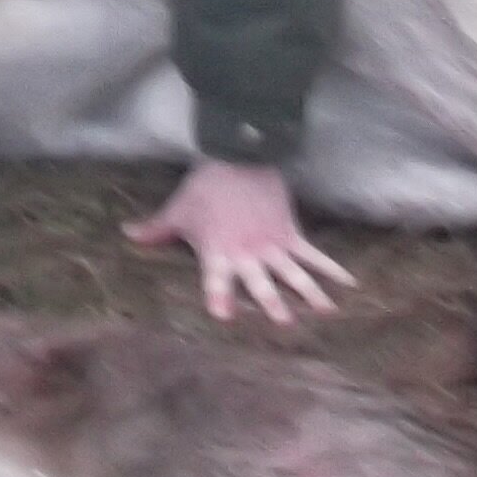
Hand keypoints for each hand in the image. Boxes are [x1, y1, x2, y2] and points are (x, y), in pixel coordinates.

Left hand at [123, 161, 355, 322]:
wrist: (239, 152)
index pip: (216, 279)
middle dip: (272, 303)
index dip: (219, 297)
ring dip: (309, 293)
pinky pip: (313, 255)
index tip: (224, 317)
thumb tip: (127, 234)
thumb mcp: (178, 209)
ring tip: (327, 313)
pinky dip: (331, 269)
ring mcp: (273, 243)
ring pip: (294, 273)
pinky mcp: (291, 232)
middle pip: (262, 281)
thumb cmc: (205, 186)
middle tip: (285, 324)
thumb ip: (155, 228)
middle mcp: (248, 252)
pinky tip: (349, 285)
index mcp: (218, 250)